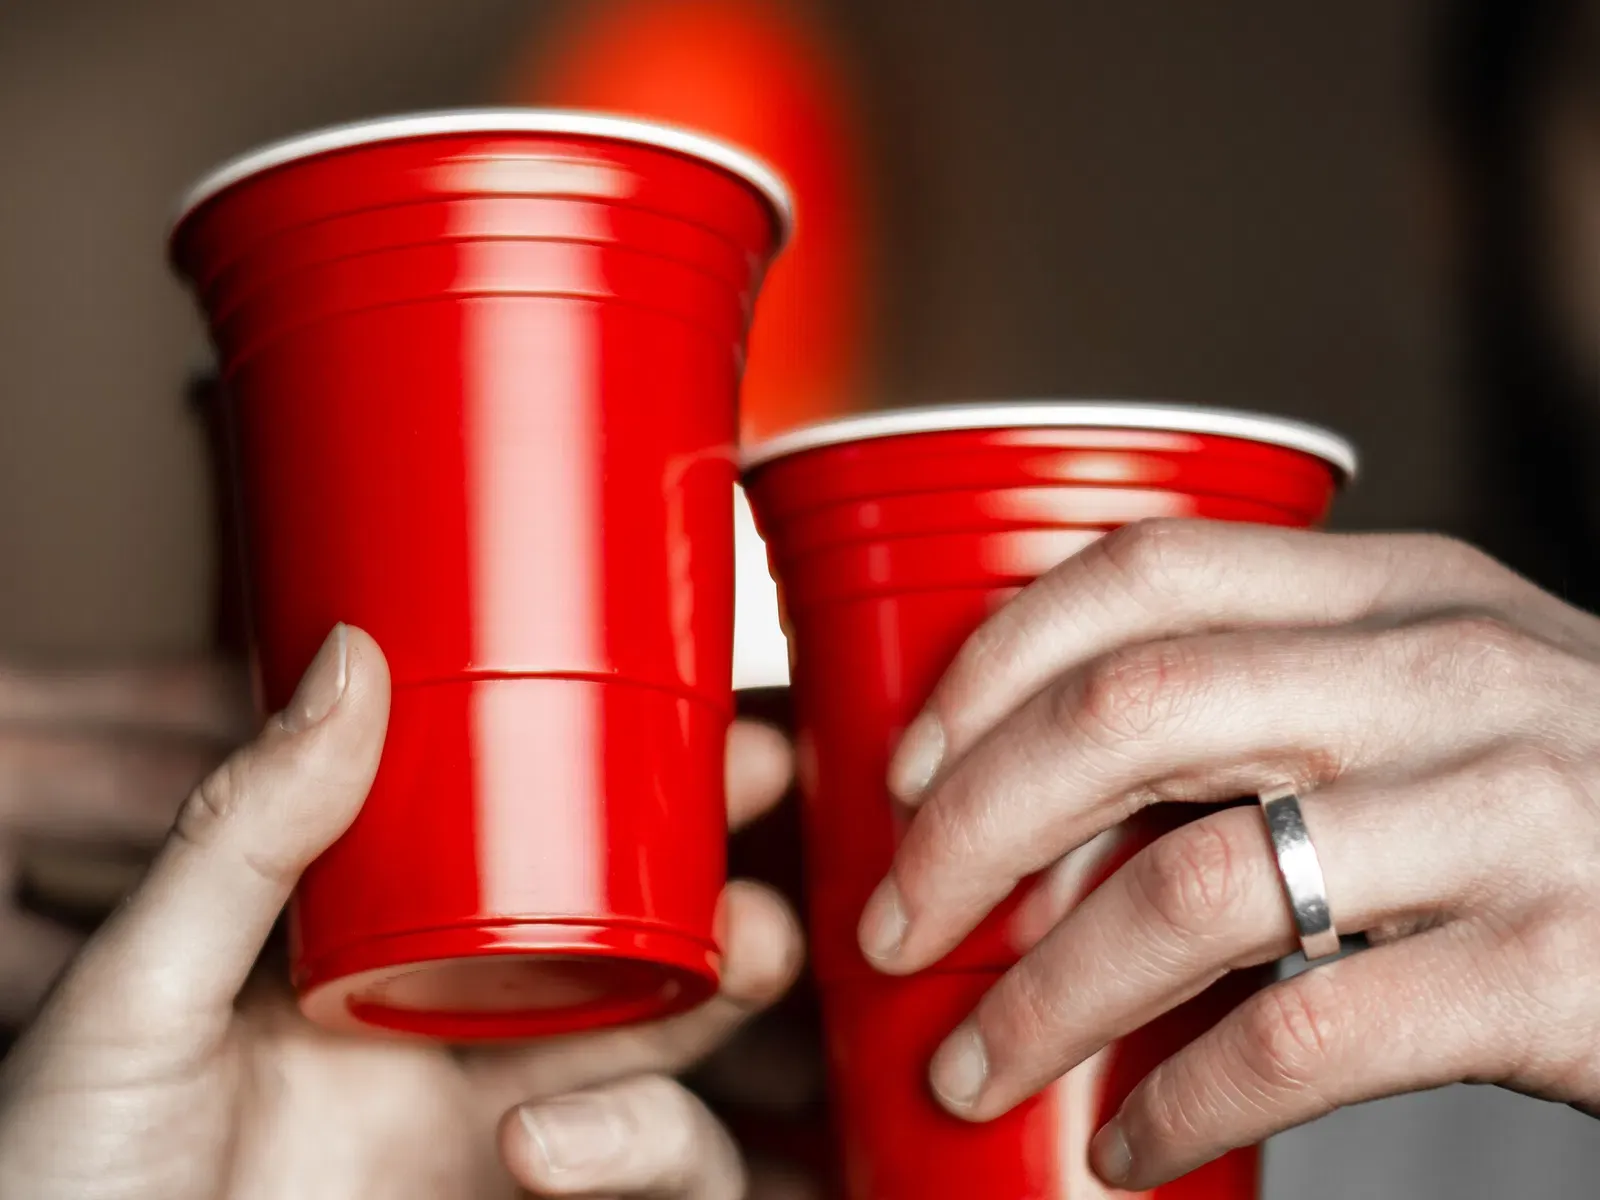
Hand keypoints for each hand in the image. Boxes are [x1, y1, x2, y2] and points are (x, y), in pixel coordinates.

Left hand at [0, 626, 804, 1198]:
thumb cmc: (66, 1182)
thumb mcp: (144, 993)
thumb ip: (246, 835)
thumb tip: (351, 659)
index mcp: (374, 947)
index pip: (520, 841)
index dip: (617, 779)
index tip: (691, 713)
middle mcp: (449, 1029)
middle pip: (629, 932)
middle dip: (714, 863)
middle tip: (759, 801)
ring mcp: (493, 1126)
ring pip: (672, 1044)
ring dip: (726, 989)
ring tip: (744, 949)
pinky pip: (658, 1182)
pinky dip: (643, 1150)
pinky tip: (549, 1145)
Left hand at [859, 519, 1599, 1188]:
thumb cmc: (1568, 805)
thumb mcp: (1441, 698)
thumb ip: (1282, 697)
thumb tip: (1047, 782)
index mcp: (1400, 593)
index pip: (1146, 572)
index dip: (994, 662)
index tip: (909, 765)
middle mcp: (1445, 677)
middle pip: (1129, 715)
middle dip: (969, 829)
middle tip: (896, 926)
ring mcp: (1505, 816)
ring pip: (1191, 886)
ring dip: (1045, 995)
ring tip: (974, 1064)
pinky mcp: (1550, 969)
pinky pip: (1302, 1038)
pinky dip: (1179, 1100)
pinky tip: (1125, 1145)